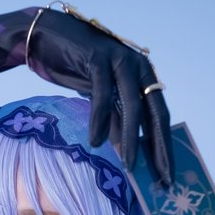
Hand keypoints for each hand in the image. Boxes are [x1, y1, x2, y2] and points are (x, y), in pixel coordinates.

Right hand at [29, 9, 174, 183]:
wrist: (48, 37)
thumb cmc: (77, 68)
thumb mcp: (103, 97)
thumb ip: (116, 118)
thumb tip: (128, 150)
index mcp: (144, 75)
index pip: (160, 115)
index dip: (164, 146)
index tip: (167, 175)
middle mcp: (138, 67)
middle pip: (155, 113)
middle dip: (158, 148)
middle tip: (160, 178)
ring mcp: (120, 61)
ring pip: (132, 105)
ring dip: (131, 138)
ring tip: (129, 166)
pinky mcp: (98, 59)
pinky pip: (102, 96)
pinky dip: (99, 121)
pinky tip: (96, 142)